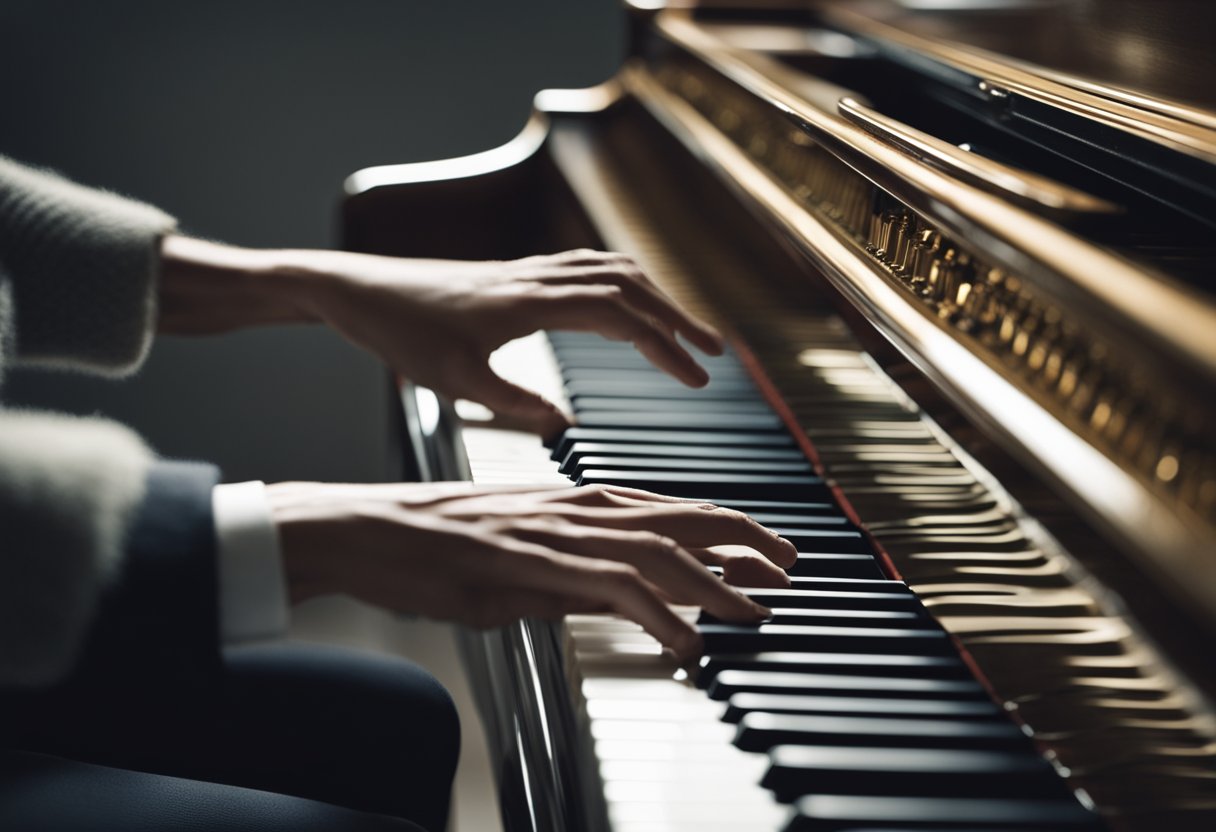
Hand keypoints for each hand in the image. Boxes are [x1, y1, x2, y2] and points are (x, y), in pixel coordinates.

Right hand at [269, 482, 796, 660]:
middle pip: (682, 518)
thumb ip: (573, 577)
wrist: (371, 530)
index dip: (725, 528)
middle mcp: (578, 509)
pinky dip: (658, 612)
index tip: (765, 550)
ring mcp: (558, 532)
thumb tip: (619, 601)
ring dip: (716, 580)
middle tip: (789, 564)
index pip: (670, 510)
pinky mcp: (533, 562)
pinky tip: (687, 641)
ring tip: (756, 605)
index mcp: (576, 504)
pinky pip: (611, 587)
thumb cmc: (434, 544)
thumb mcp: (519, 560)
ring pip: (659, 549)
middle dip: (744, 541)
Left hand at [301, 248, 724, 434]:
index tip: (698, 379)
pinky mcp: (515, 275)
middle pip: (630, 287)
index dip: (665, 347)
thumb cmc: (397, 331)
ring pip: (610, 271)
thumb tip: (564, 423)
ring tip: (683, 328)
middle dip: (677, 318)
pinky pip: (585, 268)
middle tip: (716, 353)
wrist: (354, 288)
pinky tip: (623, 301)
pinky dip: (621, 283)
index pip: (620, 317)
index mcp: (530, 303)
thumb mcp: (452, 379)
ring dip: (654, 296)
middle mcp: (536, 278)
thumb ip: (512, 401)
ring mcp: (527, 271)